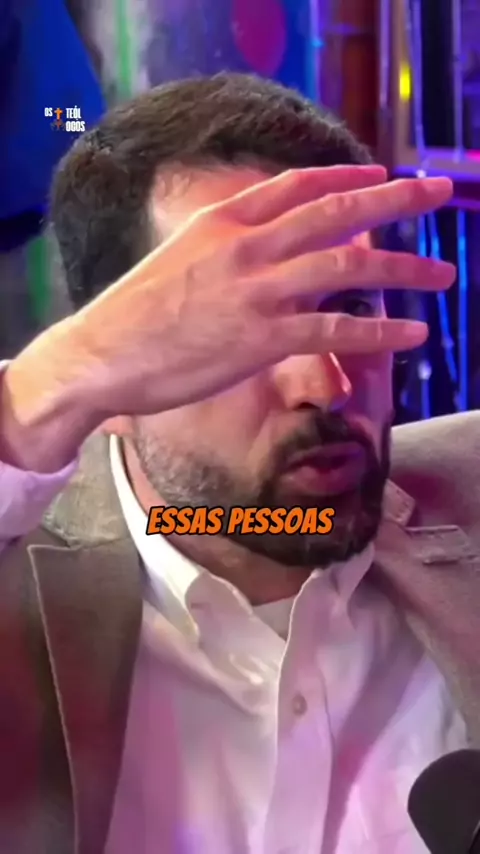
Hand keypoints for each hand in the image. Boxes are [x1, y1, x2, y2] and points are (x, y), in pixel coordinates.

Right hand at [1, 165, 454, 471]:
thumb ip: (225, 253)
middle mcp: (245, 246)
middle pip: (334, 212)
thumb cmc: (134, 316)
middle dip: (395, 201)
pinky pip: (335, 329)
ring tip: (444, 274)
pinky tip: (413, 333)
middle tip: (439, 193)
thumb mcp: (177, 262)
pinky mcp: (262, 338)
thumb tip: (264, 260)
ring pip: (345, 266)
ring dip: (403, 267)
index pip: (295, 187)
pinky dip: (380, 331)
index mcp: (221, 221)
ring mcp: (256, 290)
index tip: (381, 176)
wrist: (100, 354)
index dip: (344, 177)